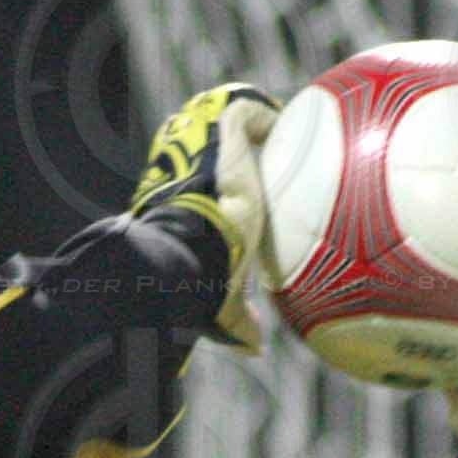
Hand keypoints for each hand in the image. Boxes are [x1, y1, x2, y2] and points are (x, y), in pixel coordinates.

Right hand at [128, 82, 280, 349]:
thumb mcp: (220, 299)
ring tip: (276, 122)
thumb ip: (237, 318)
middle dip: (225, 136)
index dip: (211, 175)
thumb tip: (254, 348)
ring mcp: (195, 142)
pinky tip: (284, 119)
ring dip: (244, 115)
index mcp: (174, 197)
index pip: (189, 176)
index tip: (239, 182)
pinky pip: (243, 108)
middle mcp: (177, 164)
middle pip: (198, 137)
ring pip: (217, 114)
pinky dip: (263, 111)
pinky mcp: (219, 129)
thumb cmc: (201, 279)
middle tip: (262, 145)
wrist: (193, 250)